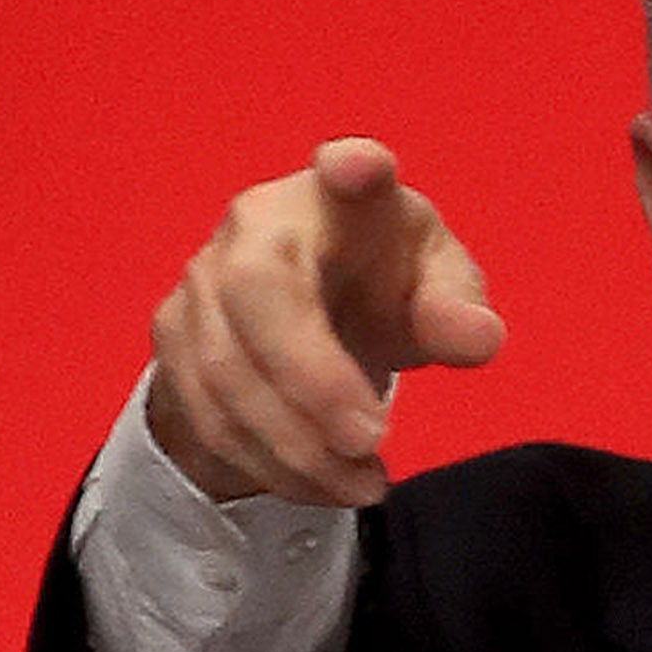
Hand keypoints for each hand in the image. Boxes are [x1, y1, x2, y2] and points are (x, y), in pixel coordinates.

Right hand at [146, 138, 504, 505]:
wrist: (309, 313)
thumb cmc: (385, 282)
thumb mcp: (436, 291)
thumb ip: (456, 311)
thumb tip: (477, 340)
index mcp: (342, 197)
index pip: (348, 168)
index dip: (352, 166)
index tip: (361, 164)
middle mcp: (257, 223)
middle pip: (259, 291)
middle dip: (312, 379)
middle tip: (372, 440)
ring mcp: (201, 278)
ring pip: (225, 370)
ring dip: (296, 444)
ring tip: (365, 484)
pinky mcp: (173, 338)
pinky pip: (208, 414)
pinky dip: (269, 463)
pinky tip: (324, 487)